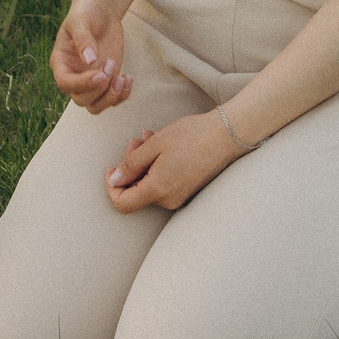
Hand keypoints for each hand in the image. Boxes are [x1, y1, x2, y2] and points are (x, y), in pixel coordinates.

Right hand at [49, 0, 134, 112]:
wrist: (101, 12)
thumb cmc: (86, 13)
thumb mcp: (81, 21)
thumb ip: (83, 38)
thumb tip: (89, 59)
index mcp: (61, 62)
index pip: (65, 83)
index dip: (82, 84)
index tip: (100, 73)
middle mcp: (73, 75)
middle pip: (81, 99)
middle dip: (99, 88)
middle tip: (111, 64)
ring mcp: (90, 81)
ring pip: (95, 106)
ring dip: (110, 98)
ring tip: (122, 78)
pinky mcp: (106, 81)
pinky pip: (112, 100)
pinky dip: (122, 95)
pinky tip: (128, 78)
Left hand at [107, 111, 246, 213]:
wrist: (226, 135)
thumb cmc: (191, 136)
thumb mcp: (154, 145)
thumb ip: (131, 164)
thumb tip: (115, 181)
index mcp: (158, 190)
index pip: (122, 203)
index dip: (111, 187)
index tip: (112, 168)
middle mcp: (169, 200)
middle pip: (135, 191)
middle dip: (130, 166)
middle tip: (135, 140)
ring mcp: (180, 196)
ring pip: (148, 184)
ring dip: (143, 162)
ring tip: (148, 137)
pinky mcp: (187, 190)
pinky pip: (162, 182)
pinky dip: (156, 165)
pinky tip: (160, 144)